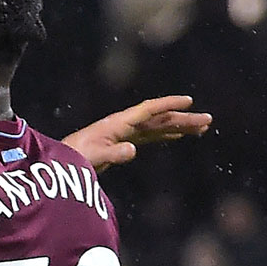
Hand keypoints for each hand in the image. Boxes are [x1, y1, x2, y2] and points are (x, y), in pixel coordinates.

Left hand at [62, 95, 212, 171]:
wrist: (58, 164)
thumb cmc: (74, 158)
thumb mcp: (94, 157)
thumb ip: (113, 154)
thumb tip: (133, 150)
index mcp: (117, 124)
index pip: (147, 110)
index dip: (167, 104)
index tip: (189, 100)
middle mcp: (122, 125)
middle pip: (158, 118)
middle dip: (182, 118)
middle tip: (208, 120)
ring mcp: (122, 134)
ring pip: (156, 127)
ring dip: (178, 126)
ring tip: (201, 127)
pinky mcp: (121, 144)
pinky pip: (149, 136)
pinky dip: (165, 135)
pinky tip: (177, 136)